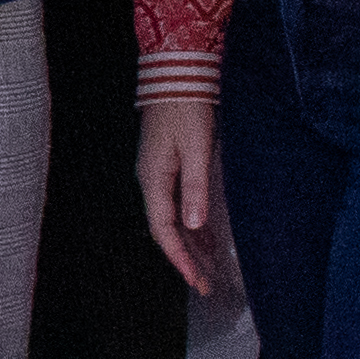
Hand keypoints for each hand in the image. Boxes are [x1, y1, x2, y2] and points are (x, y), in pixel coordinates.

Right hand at [135, 99, 223, 293]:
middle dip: (186, 259)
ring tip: (209, 269)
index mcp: (153, 178)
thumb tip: (192, 226)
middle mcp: (151, 179)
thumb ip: (195, 187)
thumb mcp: (196, 148)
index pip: (164, 230)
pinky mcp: (168, 163)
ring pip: (173, 219)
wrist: (177, 72)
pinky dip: (192, 224)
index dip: (180, 259)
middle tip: (206, 286)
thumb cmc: (187, 107)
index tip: (197, 282)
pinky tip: (205, 236)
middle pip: (166, 229)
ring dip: (190, 244)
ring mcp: (158, 172)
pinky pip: (177, 204)